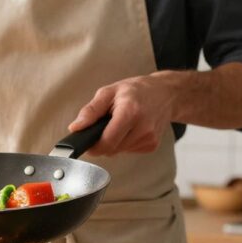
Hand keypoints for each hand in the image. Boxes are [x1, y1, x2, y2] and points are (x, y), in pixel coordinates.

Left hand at [67, 71, 182, 155]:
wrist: (166, 94)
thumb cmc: (136, 90)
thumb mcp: (109, 92)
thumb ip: (90, 110)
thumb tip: (75, 127)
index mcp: (130, 113)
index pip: (106, 142)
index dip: (93, 146)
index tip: (87, 141)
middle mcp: (142, 128)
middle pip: (111, 149)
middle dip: (102, 142)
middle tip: (103, 126)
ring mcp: (149, 139)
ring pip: (119, 152)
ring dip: (114, 142)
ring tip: (119, 124)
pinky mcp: (152, 146)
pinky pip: (129, 151)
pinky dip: (124, 143)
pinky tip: (130, 130)